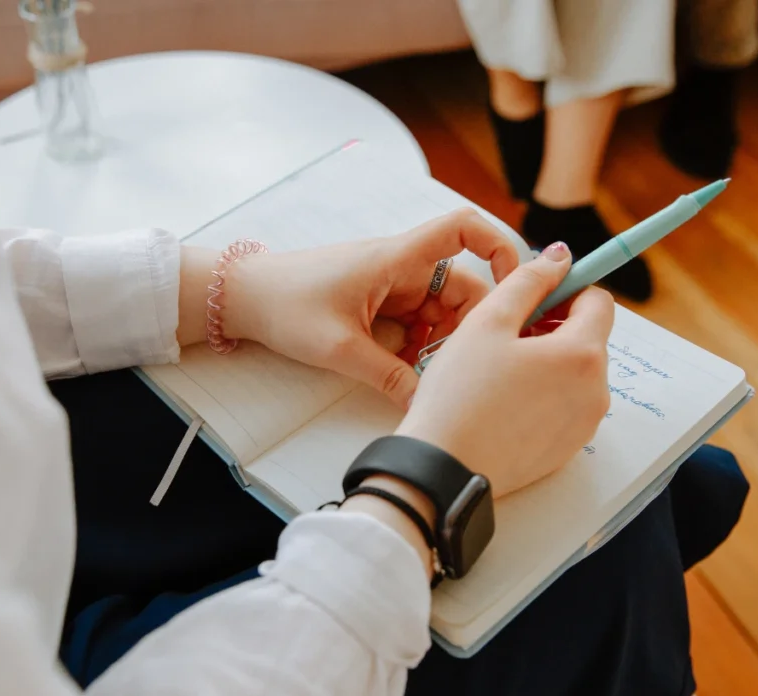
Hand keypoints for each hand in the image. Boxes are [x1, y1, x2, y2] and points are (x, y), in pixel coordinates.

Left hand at [220, 209, 518, 408]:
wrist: (242, 298)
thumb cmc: (285, 305)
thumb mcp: (340, 348)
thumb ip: (388, 376)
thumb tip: (425, 404)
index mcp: (397, 258)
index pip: (463, 229)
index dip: (499, 246)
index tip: (515, 285)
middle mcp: (401, 266)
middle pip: (462, 286)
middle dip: (466, 325)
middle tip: (456, 364)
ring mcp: (390, 285)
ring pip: (439, 310)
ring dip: (439, 341)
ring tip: (422, 372)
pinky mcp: (378, 304)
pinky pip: (415, 323)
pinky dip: (417, 346)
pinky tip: (403, 370)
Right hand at [396, 243, 614, 496]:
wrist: (443, 467)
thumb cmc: (459, 394)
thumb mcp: (488, 321)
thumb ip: (529, 280)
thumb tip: (560, 256)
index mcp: (582, 354)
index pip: (598, 301)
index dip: (565, 289)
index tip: (533, 296)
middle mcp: (596, 391)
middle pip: (588, 338)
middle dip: (554, 327)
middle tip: (504, 335)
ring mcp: (584, 425)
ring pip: (575, 374)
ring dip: (547, 361)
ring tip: (499, 370)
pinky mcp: (567, 449)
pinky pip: (564, 406)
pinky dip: (543, 395)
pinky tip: (503, 401)